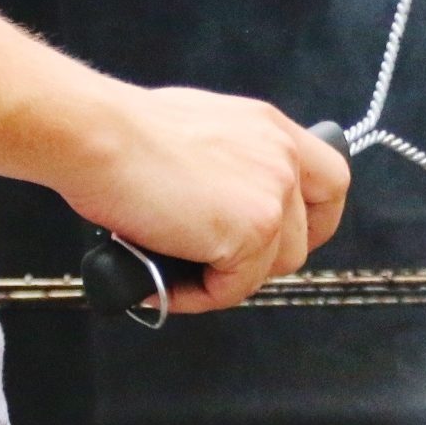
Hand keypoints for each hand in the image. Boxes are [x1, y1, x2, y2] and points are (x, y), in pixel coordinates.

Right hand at [54, 83, 349, 313]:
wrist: (95, 134)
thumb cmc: (120, 133)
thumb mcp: (197, 134)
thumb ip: (227, 164)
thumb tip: (216, 207)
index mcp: (271, 128)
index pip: (330, 180)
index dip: (312, 220)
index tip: (280, 239)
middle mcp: (283, 157)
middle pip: (303, 237)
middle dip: (260, 261)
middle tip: (212, 265)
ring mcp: (273, 194)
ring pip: (270, 269)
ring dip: (223, 279)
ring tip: (171, 270)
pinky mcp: (253, 230)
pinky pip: (235, 288)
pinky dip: (198, 296)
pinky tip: (160, 281)